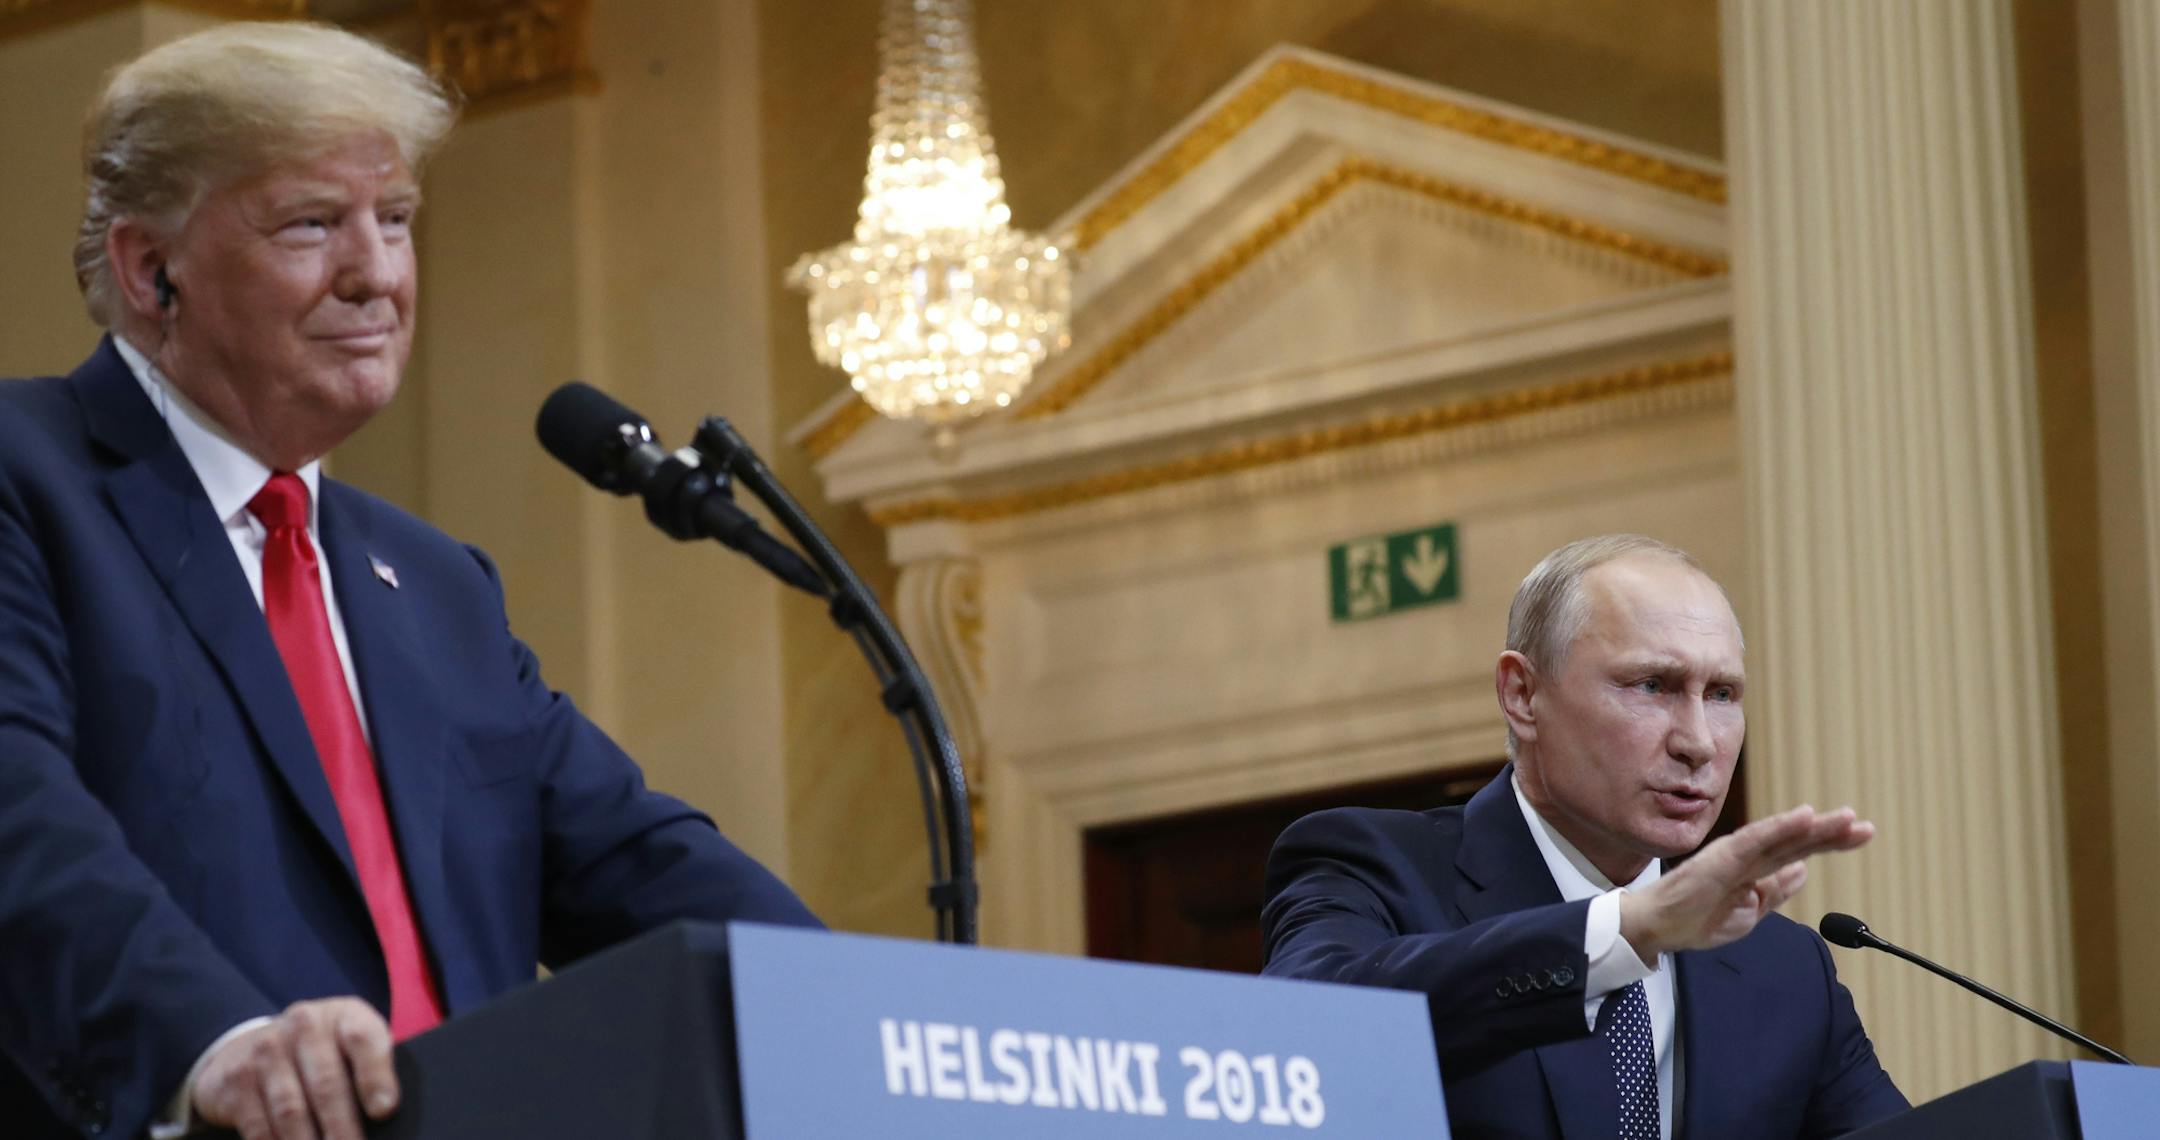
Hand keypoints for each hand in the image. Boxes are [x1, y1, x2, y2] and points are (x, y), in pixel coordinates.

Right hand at [193, 997, 397, 1139]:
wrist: (255, 1042)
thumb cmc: (325, 1052)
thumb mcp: (353, 1046)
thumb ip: (374, 1070)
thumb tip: (383, 1115)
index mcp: (344, 1015)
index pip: (362, 1038)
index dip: (375, 1076)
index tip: (384, 1111)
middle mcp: (303, 1025)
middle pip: (326, 1083)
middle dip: (343, 1127)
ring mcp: (266, 1051)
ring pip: (291, 1109)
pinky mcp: (236, 1080)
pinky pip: (258, 1125)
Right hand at [1619, 804, 1874, 958]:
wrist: (1659, 927)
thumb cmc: (1695, 917)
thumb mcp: (1749, 911)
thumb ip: (1775, 891)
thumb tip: (1804, 872)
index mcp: (1756, 868)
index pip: (1799, 850)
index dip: (1830, 841)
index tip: (1861, 833)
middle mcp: (1748, 854)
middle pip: (1797, 841)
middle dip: (1832, 833)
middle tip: (1865, 826)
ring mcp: (1735, 853)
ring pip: (1782, 837)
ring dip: (1815, 827)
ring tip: (1846, 818)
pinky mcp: (1721, 857)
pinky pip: (1756, 839)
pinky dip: (1780, 827)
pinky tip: (1803, 816)